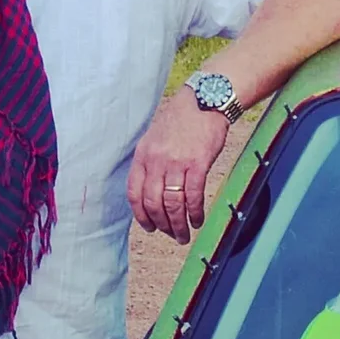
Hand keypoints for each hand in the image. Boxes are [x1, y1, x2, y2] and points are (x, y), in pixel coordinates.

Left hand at [129, 90, 231, 243]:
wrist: (204, 102)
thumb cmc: (182, 121)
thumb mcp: (155, 139)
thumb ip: (151, 162)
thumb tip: (152, 190)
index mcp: (143, 155)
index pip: (135, 193)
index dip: (141, 215)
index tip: (149, 227)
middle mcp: (156, 161)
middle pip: (154, 203)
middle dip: (162, 225)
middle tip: (172, 236)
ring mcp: (176, 162)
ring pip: (173, 203)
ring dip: (178, 224)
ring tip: (185, 234)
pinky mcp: (197, 163)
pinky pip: (193, 196)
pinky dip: (195, 212)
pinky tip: (198, 220)